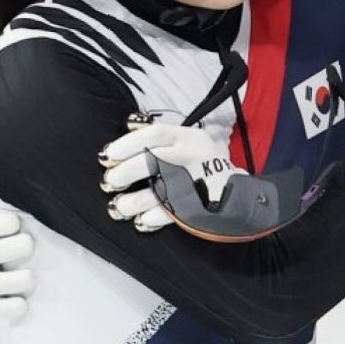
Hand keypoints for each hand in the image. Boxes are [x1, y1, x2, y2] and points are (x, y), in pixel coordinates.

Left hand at [99, 121, 246, 231]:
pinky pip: (172, 213)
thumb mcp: (186, 140)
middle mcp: (193, 155)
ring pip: (160, 190)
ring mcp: (198, 181)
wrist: (237, 192)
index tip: (107, 155)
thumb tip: (127, 123)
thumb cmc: (202, 164)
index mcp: (188, 137)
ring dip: (133, 200)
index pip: (154, 134)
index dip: (127, 144)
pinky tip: (140, 220)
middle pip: (153, 160)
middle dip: (126, 172)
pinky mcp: (201, 205)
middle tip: (109, 181)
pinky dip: (153, 217)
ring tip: (118, 206)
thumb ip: (159, 136)